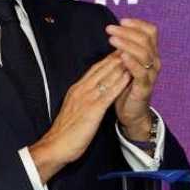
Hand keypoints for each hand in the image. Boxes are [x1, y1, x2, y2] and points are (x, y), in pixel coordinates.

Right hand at [29, 54, 130, 181]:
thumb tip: (90, 89)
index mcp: (77, 89)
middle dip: (116, 56)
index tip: (120, 49)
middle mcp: (81, 89)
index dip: (108, 59)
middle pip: (101, 69)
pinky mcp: (92, 110)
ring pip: (106, 77)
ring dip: (120, 66)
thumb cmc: (65, 130)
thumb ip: (81, 97)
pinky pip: (108, 94)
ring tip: (133, 55)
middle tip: (130, 44)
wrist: (55, 145)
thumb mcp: (73, 108)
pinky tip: (129, 77)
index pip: (94, 69)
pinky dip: (119, 84)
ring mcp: (87, 98)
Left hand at [105, 18, 160, 139]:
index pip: (150, 31)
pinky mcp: (145, 87)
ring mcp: (151, 75)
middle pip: (146, 39)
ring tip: (112, 40)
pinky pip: (141, 72)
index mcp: (151, 54)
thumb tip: (116, 30)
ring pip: (144, 53)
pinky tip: (121, 56)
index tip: (121, 21)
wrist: (131, 112)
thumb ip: (126, 48)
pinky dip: (131, 62)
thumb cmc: (127, 86)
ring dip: (127, 44)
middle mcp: (154, 62)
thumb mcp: (127, 63)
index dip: (137, 24)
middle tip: (110, 29)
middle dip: (127, 32)